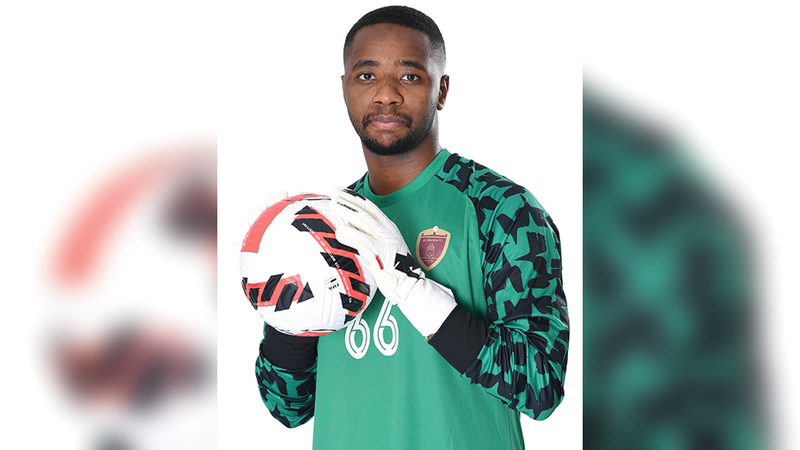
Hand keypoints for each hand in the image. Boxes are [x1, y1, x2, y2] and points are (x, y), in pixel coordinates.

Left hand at [329, 188, 456, 337]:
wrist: (411, 287)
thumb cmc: (393, 269)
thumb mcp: (381, 248)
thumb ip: (368, 237)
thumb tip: (348, 230)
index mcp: (387, 227)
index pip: (369, 207)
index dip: (354, 197)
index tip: (339, 190)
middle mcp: (387, 231)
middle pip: (365, 210)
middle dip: (348, 199)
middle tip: (332, 192)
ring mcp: (385, 242)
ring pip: (364, 221)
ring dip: (347, 211)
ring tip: (332, 205)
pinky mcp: (382, 256)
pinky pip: (364, 242)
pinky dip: (351, 236)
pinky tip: (339, 232)